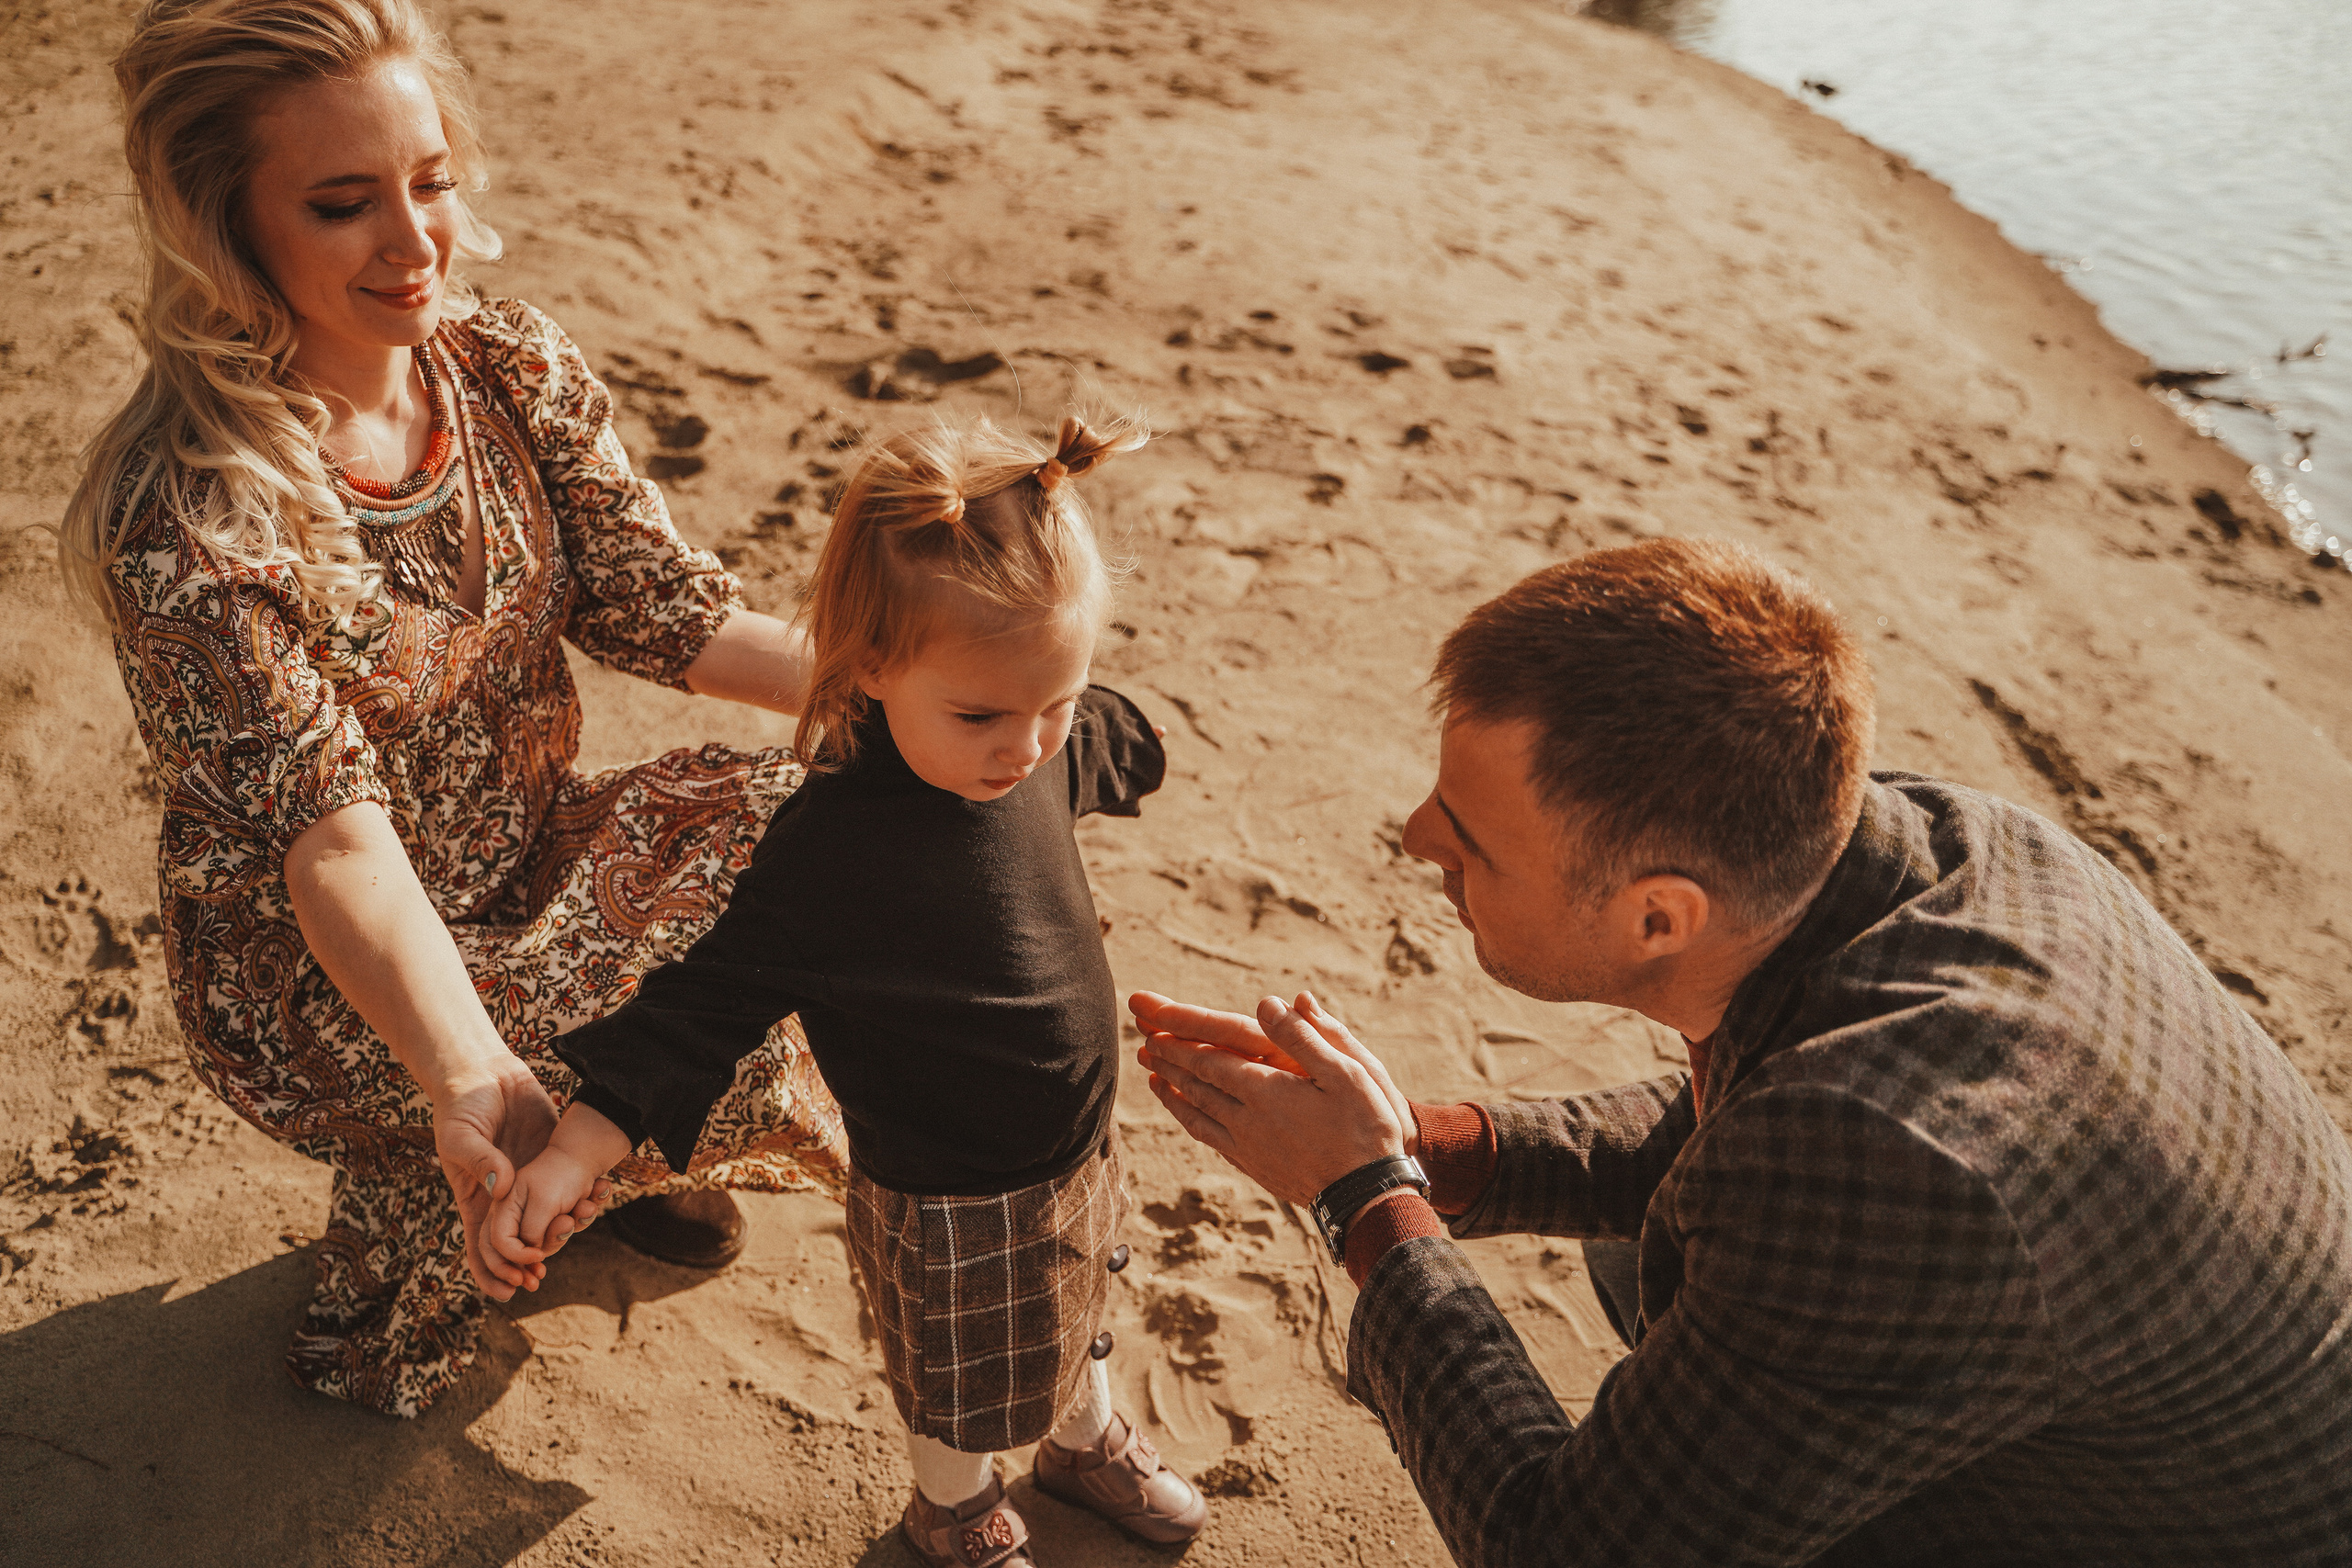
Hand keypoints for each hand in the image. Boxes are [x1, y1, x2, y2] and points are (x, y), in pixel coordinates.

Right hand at [433, 1058, 609, 1299]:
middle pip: (519, 1242)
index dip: (492, 1273)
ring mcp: (531, 1180)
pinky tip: (597, 1200)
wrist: (487, 1073)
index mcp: (477, 1198)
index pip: (482, 1247)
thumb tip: (502, 1189)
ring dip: (564, 1230)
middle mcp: (505, 1196)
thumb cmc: (461, 1106)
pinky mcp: (552, 1160)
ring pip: (550, 1218)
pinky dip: (584, 1197)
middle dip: (530, 1263)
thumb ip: (479, 1160)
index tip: (511, 1289)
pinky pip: (571, 1187)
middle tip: (542, 1275)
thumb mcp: (459, 1135)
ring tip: (578, 1227)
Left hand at [1132, 991, 1410, 1206]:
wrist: (1368, 1196)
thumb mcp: (1347, 1072)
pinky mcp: (1255, 1167)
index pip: (1210, 1059)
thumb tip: (1269, 1003)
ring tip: (1153, 1077)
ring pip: (1197, 1114)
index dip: (1180, 1043)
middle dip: (1168, 1062)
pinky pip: (1210, 1139)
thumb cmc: (1365, 1127)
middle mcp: (1247, 1119)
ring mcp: (1248, 1147)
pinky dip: (1191, 1121)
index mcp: (1266, 1090)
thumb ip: (1303, 1037)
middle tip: (1143, 1045)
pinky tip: (1188, 1117)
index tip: (1153, 1028)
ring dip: (1172, 1093)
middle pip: (1196, 1085)